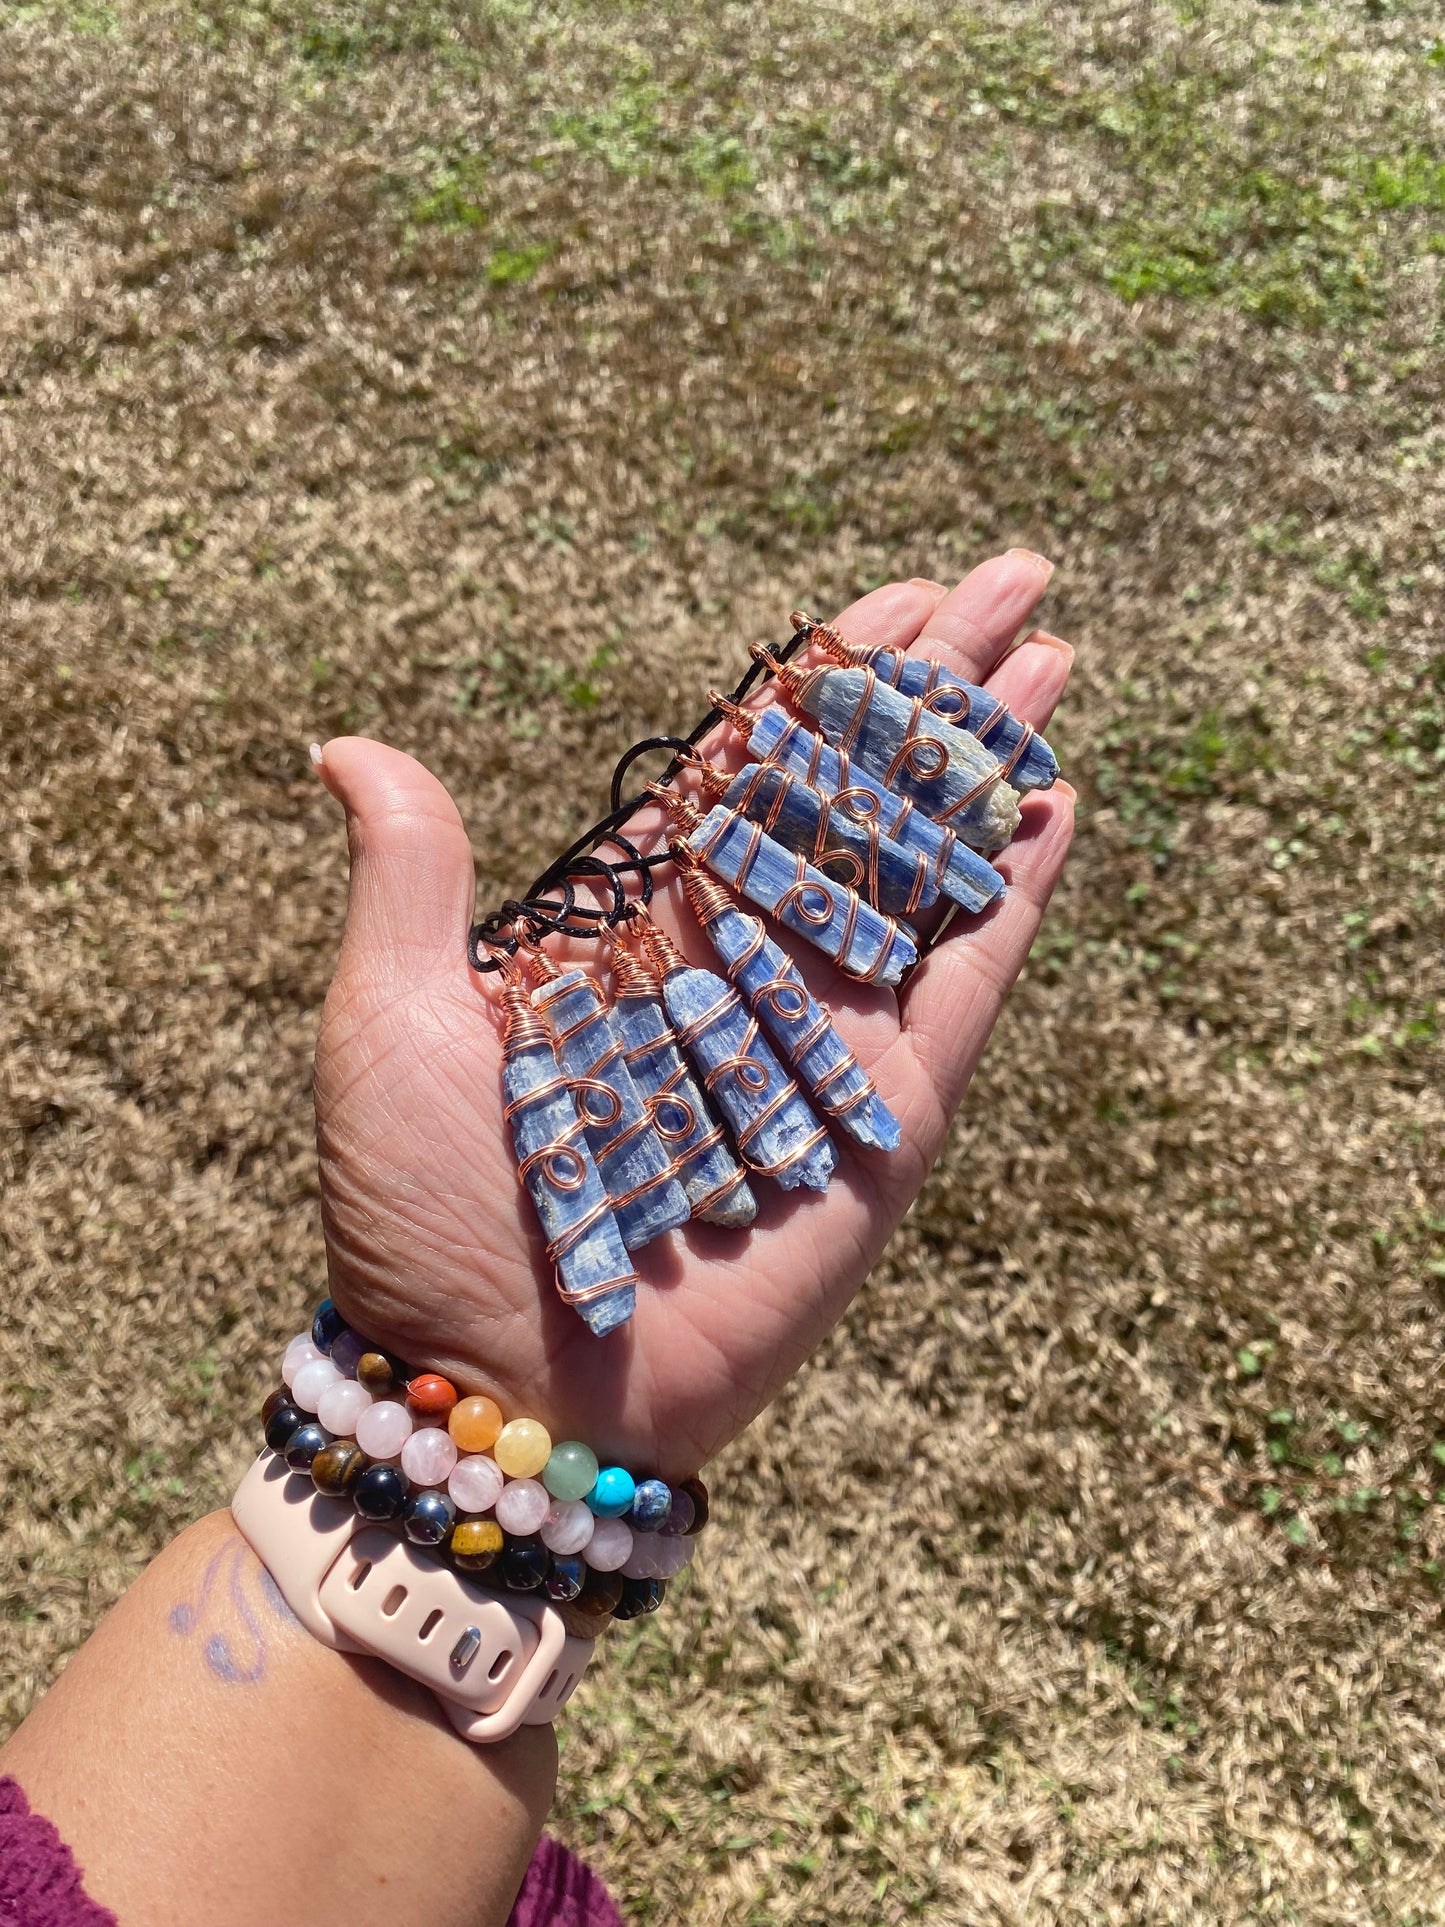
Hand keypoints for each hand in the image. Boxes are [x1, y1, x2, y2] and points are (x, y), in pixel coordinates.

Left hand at [312, 555, 1074, 1478]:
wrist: (497, 1389)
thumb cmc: (423, 1217)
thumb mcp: (391, 1023)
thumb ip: (411, 882)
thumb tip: (348, 746)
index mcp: (636, 932)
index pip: (749, 773)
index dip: (823, 681)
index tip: (892, 597)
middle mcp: (742, 972)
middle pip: (857, 799)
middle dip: (934, 691)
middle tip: (1017, 579)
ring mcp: (822, 1043)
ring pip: (921, 871)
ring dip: (987, 765)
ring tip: (1056, 661)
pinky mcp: (886, 1124)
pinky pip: (962, 990)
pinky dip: (1008, 901)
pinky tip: (1050, 805)